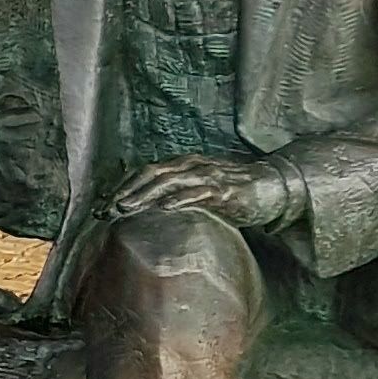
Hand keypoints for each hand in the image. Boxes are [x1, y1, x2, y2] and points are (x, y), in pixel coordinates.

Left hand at [107, 156, 297, 232]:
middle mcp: (192, 166)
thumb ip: (177, 196)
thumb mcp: (200, 192)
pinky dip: (180, 199)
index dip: (121, 187)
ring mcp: (209, 176)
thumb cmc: (236, 191)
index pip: (145, 173)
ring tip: (124, 208)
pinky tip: (165, 208)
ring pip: (170, 181)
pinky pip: (200, 193)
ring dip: (144, 194)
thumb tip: (149, 212)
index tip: (101, 206)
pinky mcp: (226, 190)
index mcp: (184, 166)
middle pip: (151, 175)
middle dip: (125, 192)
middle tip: (104, 211)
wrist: (276, 186)